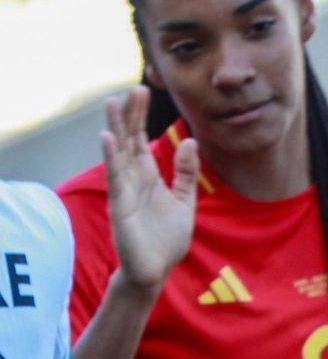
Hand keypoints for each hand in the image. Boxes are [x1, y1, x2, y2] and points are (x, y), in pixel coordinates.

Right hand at [101, 88, 197, 293]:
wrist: (157, 271)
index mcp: (148, 177)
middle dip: (130, 115)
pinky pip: (116, 178)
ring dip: (115, 128)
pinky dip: (111, 157)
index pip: (141, 141)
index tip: (143, 91)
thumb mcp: (184, 201)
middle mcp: (133, 180)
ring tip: (112, 103)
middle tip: (133, 88)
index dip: (142, 117)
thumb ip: (186, 173)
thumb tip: (189, 141)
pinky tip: (107, 138)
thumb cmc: (166, 239)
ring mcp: (125, 191)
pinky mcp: (120, 206)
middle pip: (128, 140)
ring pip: (119, 153)